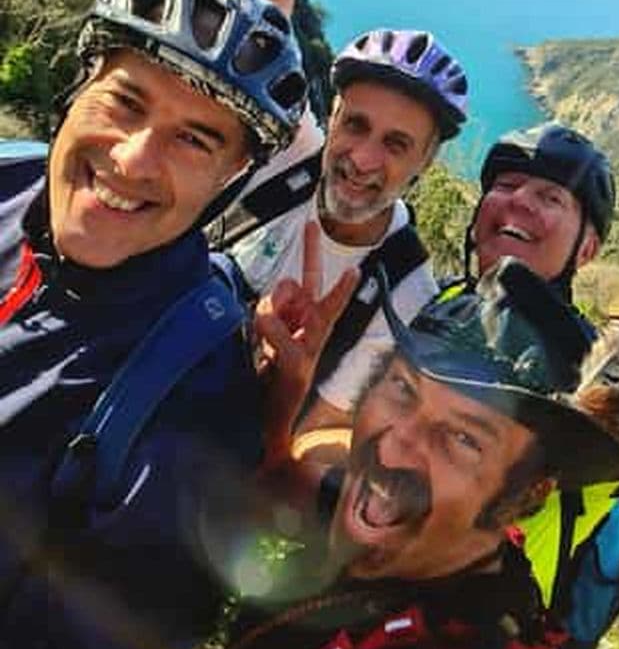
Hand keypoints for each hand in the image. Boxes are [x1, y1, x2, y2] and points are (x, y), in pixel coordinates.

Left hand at [254, 220, 358, 464]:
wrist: (267, 424)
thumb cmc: (268, 379)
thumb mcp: (269, 340)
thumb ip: (275, 311)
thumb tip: (280, 294)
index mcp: (306, 324)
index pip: (308, 283)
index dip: (312, 256)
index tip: (323, 235)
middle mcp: (312, 332)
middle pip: (313, 286)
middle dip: (311, 255)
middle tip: (313, 224)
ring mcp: (309, 348)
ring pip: (290, 307)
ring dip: (272, 311)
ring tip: (265, 335)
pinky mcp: (299, 367)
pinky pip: (282, 336)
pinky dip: (272, 329)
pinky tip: (264, 331)